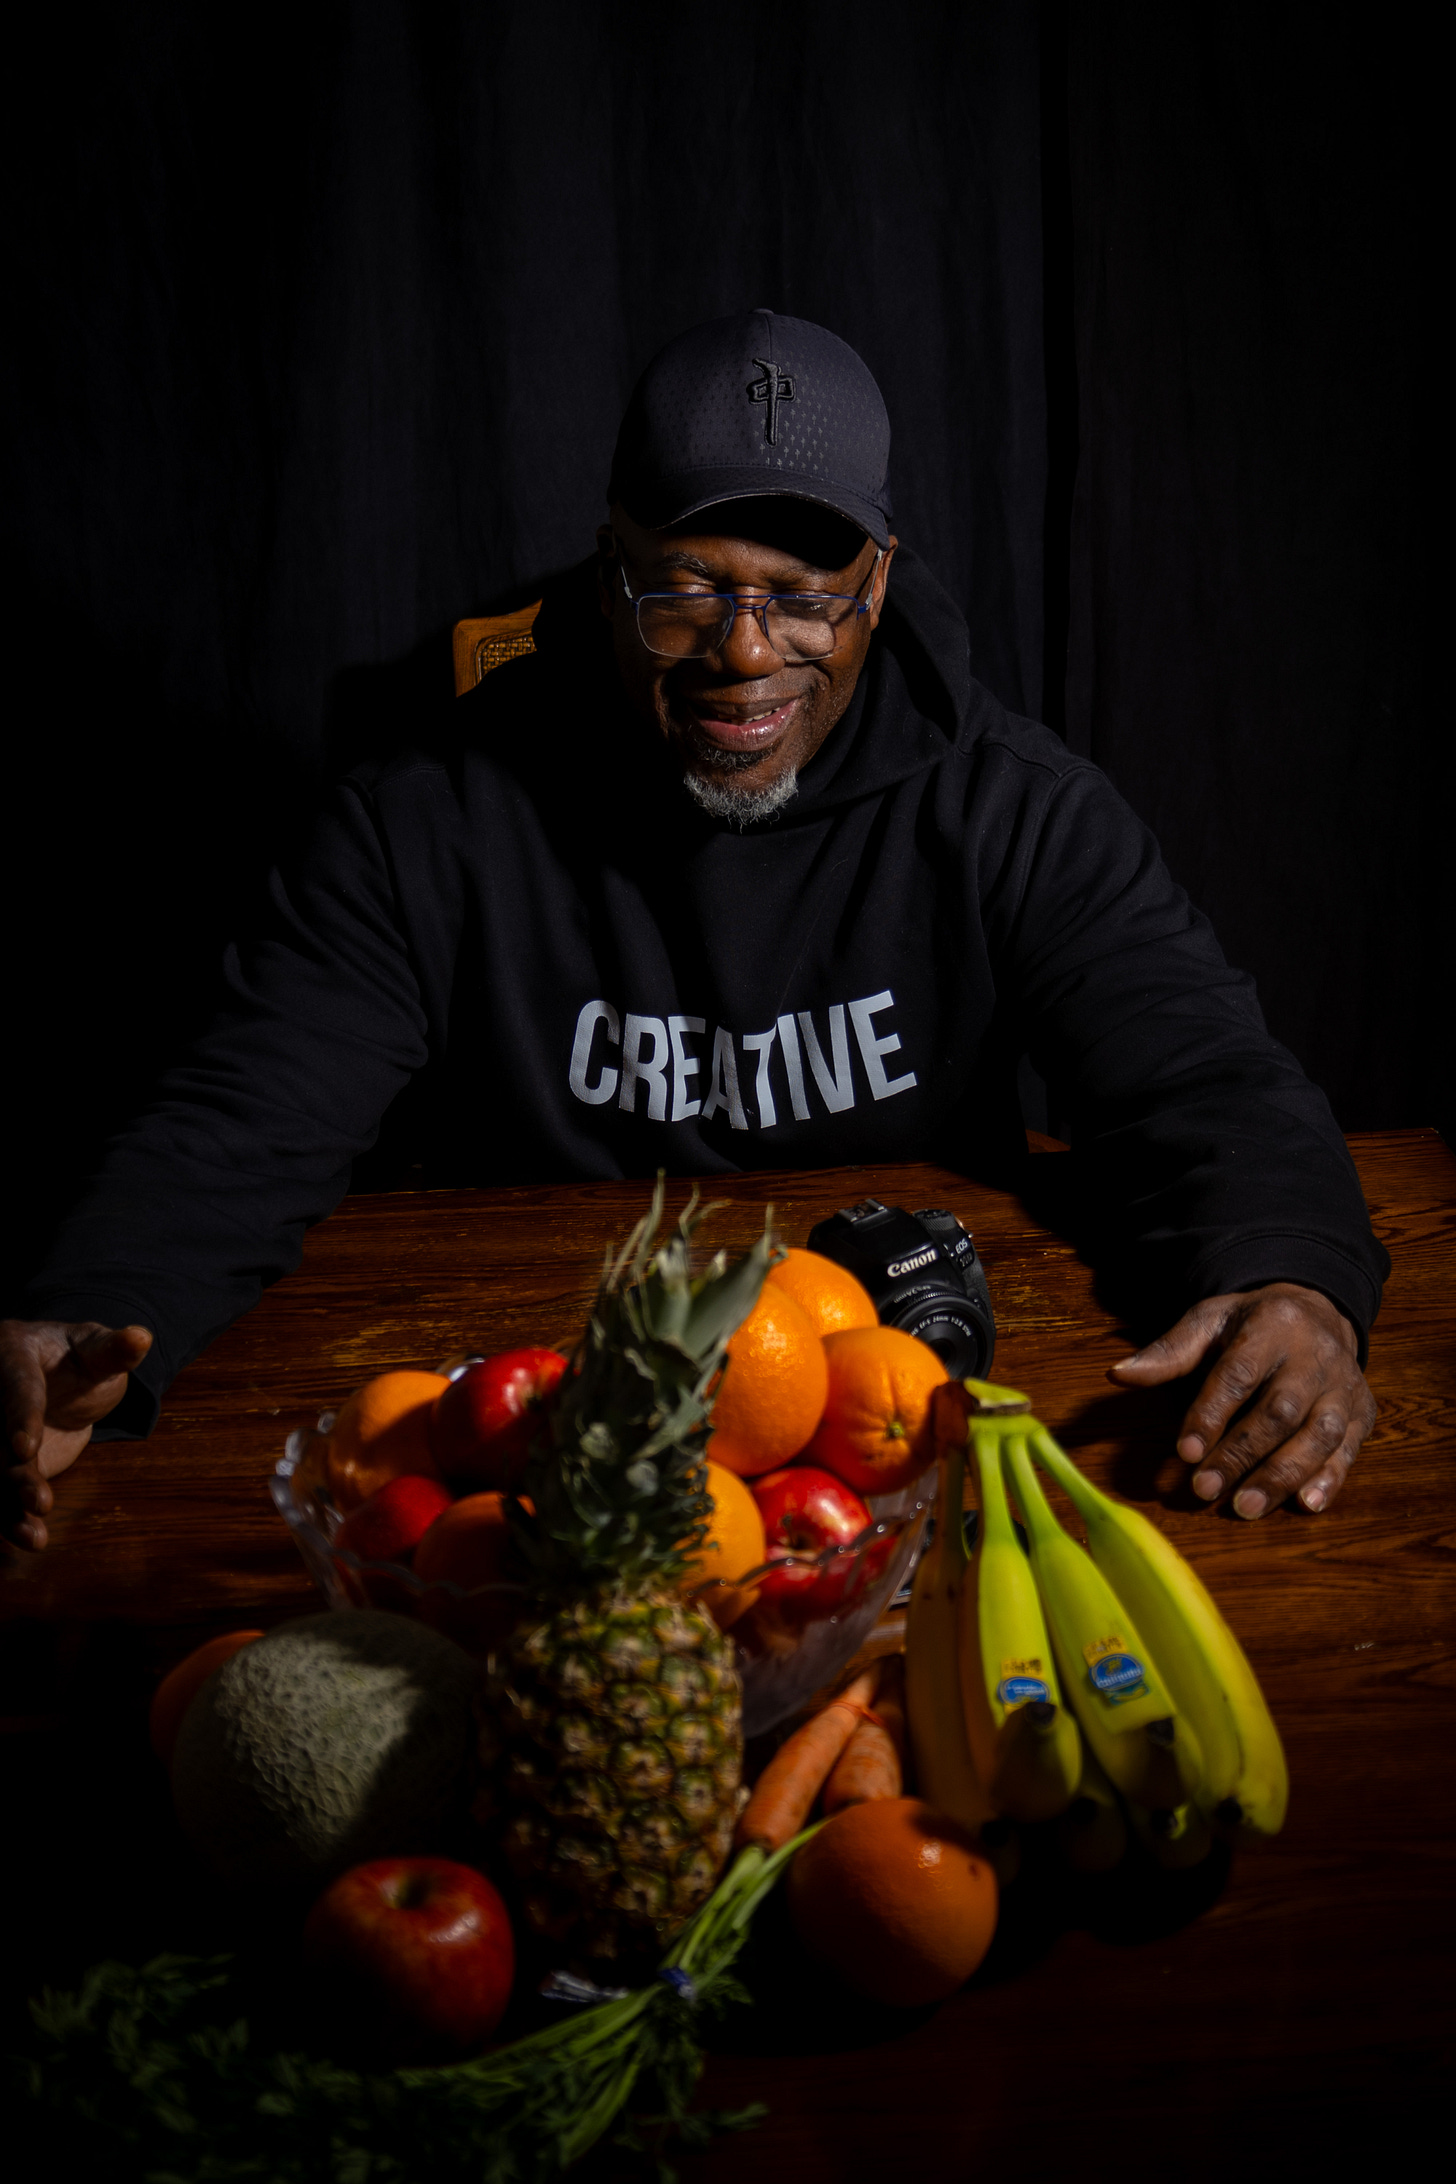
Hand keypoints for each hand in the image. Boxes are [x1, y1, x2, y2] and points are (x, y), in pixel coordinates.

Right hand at [1, 1319, 152, 1551]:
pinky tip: (31, 1539)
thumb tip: (141, 1337)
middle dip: (14, 1474)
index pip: (17, 1390)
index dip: (20, 1419)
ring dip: (11, 1505)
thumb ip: (114, 1350)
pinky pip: (4, 1491)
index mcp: (13, 1357)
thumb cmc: (81, 1356)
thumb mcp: (99, 1349)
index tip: (26, 1447)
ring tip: (34, 1535)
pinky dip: (14, 1517)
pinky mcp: (7, 1464)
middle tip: (38, 1500)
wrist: (65, 1378)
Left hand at [1107, 1283, 1375, 1517]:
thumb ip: (1168, 1352)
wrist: (1317, 1311)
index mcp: (1273, 1326)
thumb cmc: (1251, 1325)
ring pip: (1320, 1434)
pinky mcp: (1362, 1412)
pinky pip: (1350, 1449)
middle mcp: (1315, 1356)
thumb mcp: (1209, 1322)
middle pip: (1280, 1410)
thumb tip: (1118, 1374)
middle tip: (1204, 1489)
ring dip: (1282, 1474)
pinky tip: (1306, 1504)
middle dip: (1241, 1453)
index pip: (1239, 1373)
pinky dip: (1330, 1479)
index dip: (1210, 1414)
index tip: (1183, 1452)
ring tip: (1245, 1507)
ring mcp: (1343, 1386)